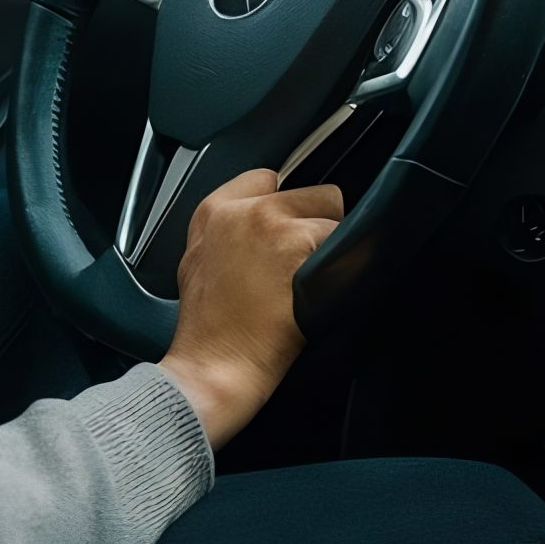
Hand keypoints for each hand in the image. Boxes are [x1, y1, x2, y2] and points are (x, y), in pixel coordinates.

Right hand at [158, 168, 344, 448]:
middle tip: (301, 265)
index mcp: (214, 210)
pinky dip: (345, 268)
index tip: (290, 225)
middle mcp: (244, 210)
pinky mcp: (300, 246)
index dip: (285, 205)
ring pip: (333, 218)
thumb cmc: (206, 328)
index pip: (267, 178)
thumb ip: (227, 233)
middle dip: (313, 225)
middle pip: (310, 193)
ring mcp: (273, 225)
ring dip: (330, 248)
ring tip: (313, 284)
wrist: (213, 365)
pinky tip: (327, 292)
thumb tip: (262, 228)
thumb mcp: (198, 263)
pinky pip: (346, 245)